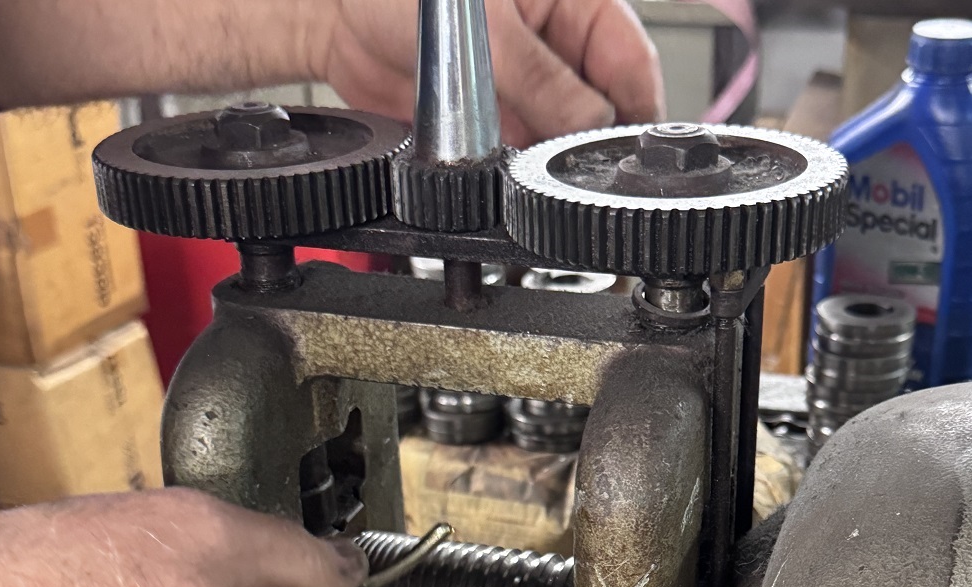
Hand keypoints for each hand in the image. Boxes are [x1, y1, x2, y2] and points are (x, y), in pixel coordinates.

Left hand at [320, 0, 664, 144]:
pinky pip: (518, 160)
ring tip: (537, 176)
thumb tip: (592, 125)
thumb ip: (542, 80)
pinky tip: (511, 183)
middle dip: (592, 146)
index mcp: (574, 1)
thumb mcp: (487, 26)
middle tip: (583, 177)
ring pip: (559, 141)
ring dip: (551, 166)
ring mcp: (524, 89)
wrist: (332, 14)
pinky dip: (517, 178)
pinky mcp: (491, 125)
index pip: (631, 62)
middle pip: (600, 110)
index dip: (639, 110)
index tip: (633, 154)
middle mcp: (554, 47)